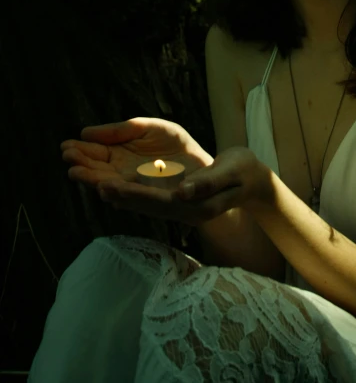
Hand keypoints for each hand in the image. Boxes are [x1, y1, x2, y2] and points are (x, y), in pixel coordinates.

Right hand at [61, 117, 212, 190]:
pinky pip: (131, 198)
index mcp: (120, 155)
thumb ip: (122, 129)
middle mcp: (122, 174)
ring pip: (110, 186)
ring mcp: (134, 189)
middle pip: (97, 171)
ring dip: (94, 181)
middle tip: (69, 159)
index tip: (67, 146)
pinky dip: (118, 194)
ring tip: (78, 174)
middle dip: (82, 165)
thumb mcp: (149, 128)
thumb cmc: (176, 146)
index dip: (81, 150)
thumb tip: (86, 132)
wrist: (203, 166)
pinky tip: (106, 188)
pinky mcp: (148, 200)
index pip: (95, 153)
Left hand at [91, 146, 273, 223]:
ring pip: (132, 199)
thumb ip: (208, 183)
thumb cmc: (244, 173)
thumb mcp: (232, 172)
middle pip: (135, 201)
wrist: (253, 183)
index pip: (154, 201)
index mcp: (193, 205)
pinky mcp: (170, 200)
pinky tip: (101, 179)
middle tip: (75, 173)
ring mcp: (173, 207)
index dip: (128, 194)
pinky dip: (119, 187)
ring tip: (78, 173)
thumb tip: (183, 193)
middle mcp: (178, 210)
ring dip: (105, 187)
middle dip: (105, 188)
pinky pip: (139, 196)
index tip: (103, 185)